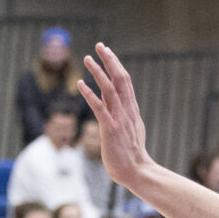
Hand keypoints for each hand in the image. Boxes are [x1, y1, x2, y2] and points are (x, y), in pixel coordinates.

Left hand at [79, 44, 156, 187]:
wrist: (137, 171)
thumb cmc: (132, 154)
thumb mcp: (131, 129)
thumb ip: (122, 113)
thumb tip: (114, 100)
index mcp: (132, 110)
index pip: (124, 81)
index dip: (115, 64)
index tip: (107, 52)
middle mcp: (127, 111)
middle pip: (120, 79)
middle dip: (110, 60)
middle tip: (99, 45)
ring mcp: (119, 119)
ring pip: (110, 89)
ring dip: (98, 72)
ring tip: (87, 59)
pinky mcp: (110, 129)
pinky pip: (99, 108)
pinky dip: (90, 94)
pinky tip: (81, 84)